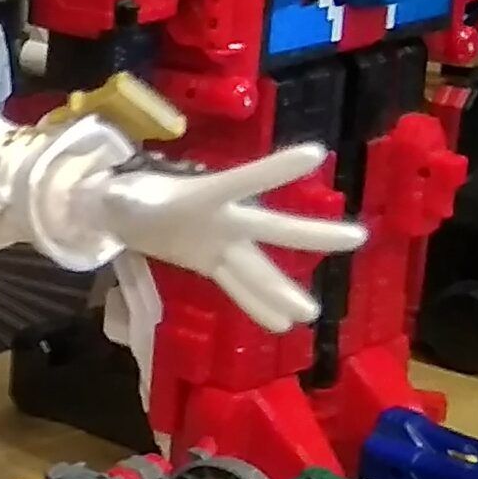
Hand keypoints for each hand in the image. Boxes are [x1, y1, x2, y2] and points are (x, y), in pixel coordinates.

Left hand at [93, 144, 365, 332]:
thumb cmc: (124, 192)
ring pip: (259, 268)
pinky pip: (239, 286)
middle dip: (312, 234)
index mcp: (205, 193)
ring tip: (311, 314)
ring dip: (283, 291)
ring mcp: (222, 242)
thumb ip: (127, 195)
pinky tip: (284, 324)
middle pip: (272, 229)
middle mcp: (224, 218)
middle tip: (358, 238)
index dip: (275, 170)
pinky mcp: (212, 262)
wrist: (119, 211)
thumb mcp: (120, 192)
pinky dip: (258, 305)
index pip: (245, 180)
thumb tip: (126, 196)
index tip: (315, 154)